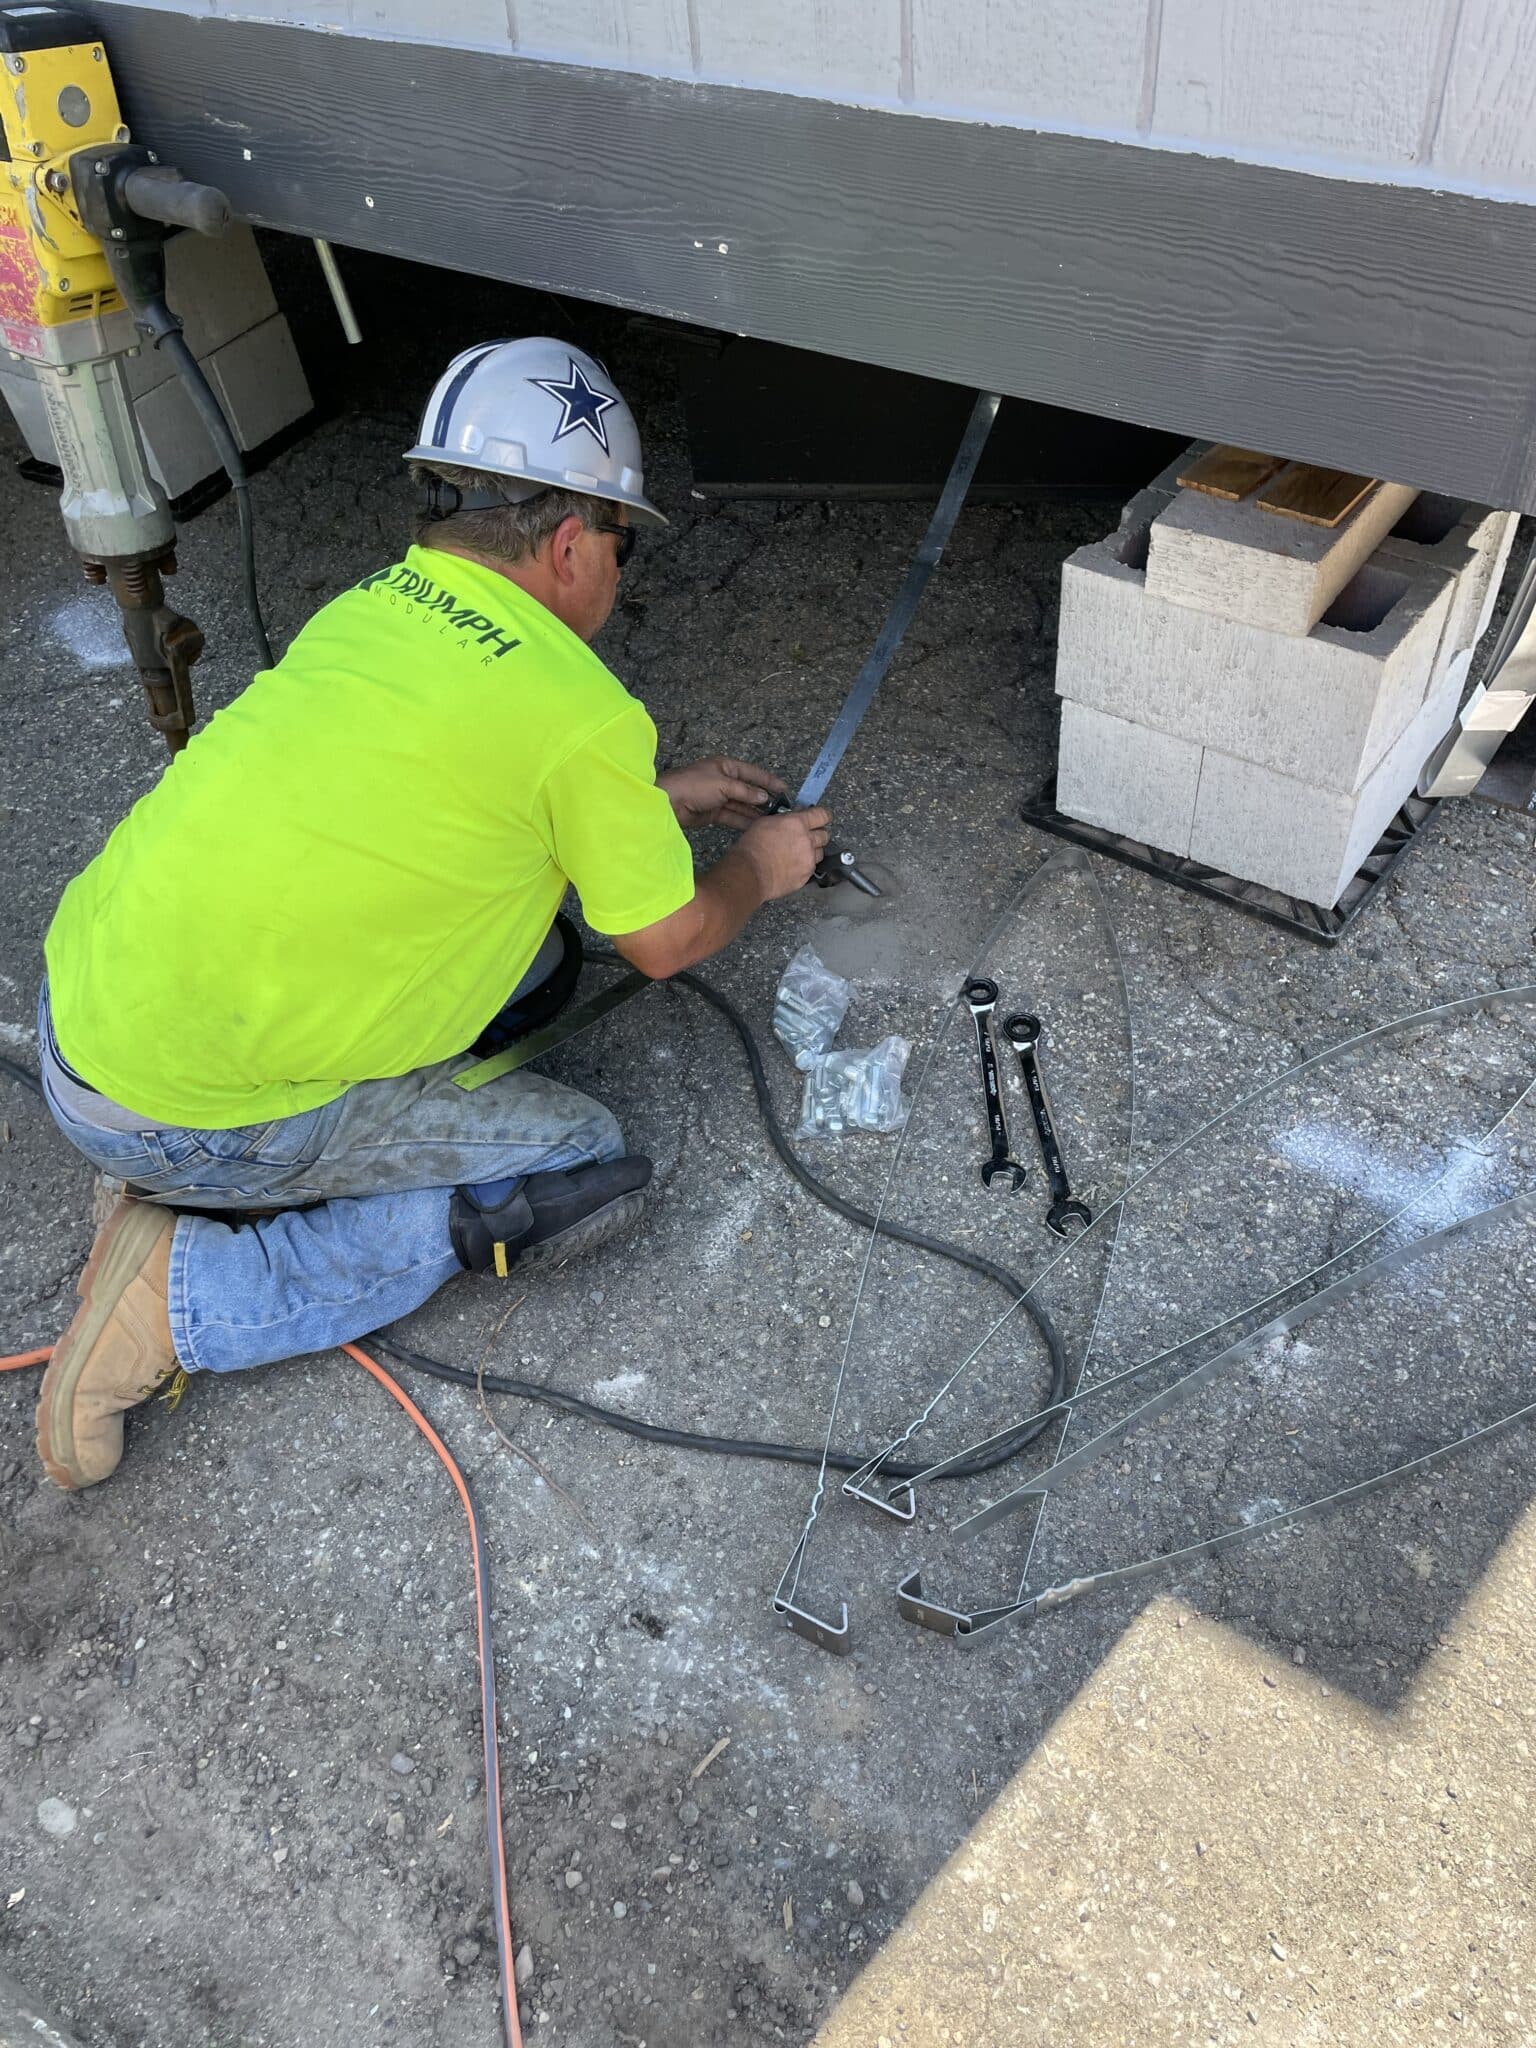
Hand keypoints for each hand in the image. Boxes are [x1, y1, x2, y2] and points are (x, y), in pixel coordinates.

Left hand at [658, 755, 786, 828]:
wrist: (668, 802)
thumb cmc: (694, 785)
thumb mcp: (723, 784)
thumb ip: (746, 791)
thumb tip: (765, 797)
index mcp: (725, 766)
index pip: (752, 773)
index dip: (768, 781)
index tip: (785, 789)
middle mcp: (723, 780)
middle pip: (748, 791)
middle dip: (763, 800)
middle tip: (781, 810)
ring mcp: (718, 797)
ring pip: (741, 805)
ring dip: (755, 812)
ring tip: (772, 820)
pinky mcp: (712, 813)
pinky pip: (732, 816)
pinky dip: (743, 820)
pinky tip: (756, 826)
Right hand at [737, 806, 830, 900]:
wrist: (750, 873)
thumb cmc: (752, 847)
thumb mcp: (765, 822)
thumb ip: (783, 820)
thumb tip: (790, 819)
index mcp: (798, 823)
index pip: (822, 815)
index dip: (822, 816)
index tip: (819, 818)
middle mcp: (807, 841)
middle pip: (825, 835)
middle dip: (817, 835)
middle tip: (807, 837)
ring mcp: (808, 860)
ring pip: (820, 853)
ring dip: (812, 852)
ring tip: (798, 854)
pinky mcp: (806, 876)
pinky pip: (811, 869)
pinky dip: (805, 867)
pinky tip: (792, 867)